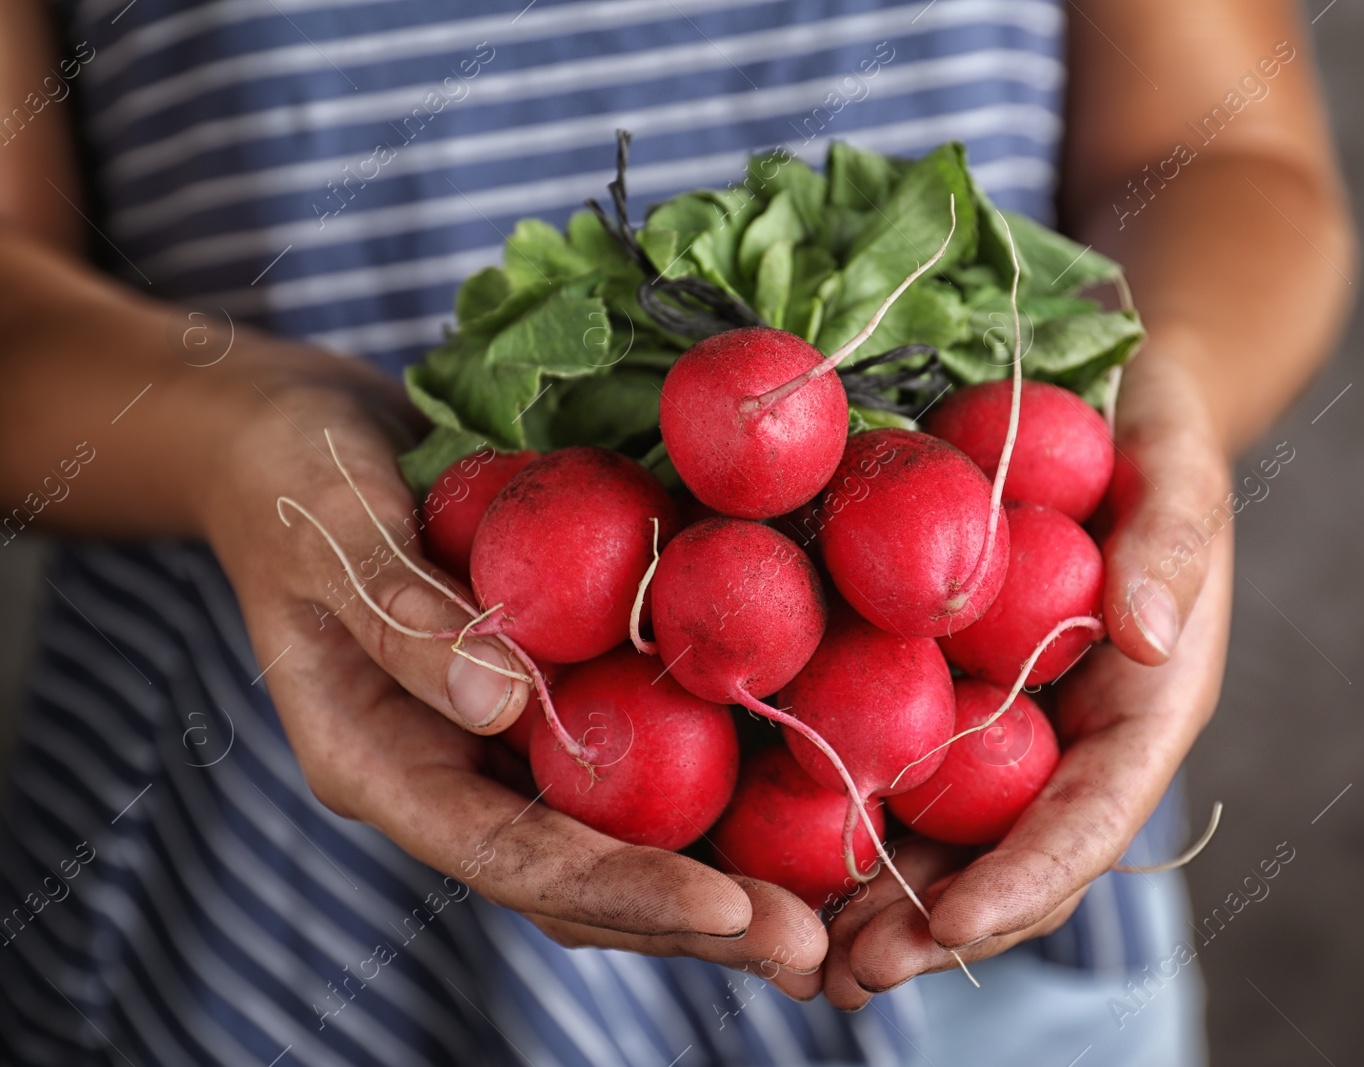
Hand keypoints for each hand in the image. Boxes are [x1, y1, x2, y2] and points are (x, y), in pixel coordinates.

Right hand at [201, 355, 827, 995]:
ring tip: (831, 912)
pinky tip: (800, 794)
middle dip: (694, 920)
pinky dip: (714, 790)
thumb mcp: (329, 526)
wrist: (300, 440)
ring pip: (620, 840)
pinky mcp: (554, 697)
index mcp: (381, 765)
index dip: (619, 889)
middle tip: (812, 953)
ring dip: (721, 878)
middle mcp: (453, 777)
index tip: (729, 912)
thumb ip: (402, 617)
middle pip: (580, 883)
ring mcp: (503, 746)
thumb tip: (503, 704)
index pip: (510, 856)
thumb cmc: (292, 475)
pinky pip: (637, 760)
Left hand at [829, 349, 1234, 1005]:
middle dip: (933, 929)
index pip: (1089, 817)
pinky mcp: (945, 696)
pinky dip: (844, 824)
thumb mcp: (1176, 469)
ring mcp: (1006, 728)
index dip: (1025, 879)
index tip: (948, 924)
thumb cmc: (1151, 435)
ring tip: (801, 957)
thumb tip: (1150, 637)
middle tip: (845, 974)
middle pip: (1008, 860)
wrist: (1103, 409)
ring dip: (879, 908)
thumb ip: (1174, 544)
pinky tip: (774, 861)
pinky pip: (897, 772)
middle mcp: (1071, 740)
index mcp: (1141, 710)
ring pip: (946, 842)